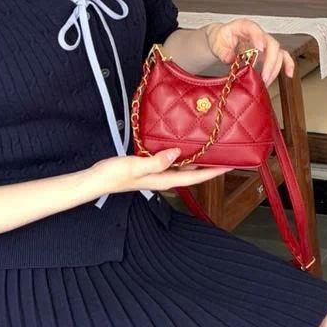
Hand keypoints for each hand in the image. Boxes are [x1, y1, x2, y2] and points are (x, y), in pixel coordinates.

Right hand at [89, 150, 230, 195]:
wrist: (96, 179)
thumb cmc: (114, 174)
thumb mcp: (135, 166)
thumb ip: (156, 161)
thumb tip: (177, 153)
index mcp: (164, 179)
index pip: (194, 178)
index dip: (213, 172)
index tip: (230, 166)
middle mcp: (164, 178)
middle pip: (192, 174)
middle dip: (209, 167)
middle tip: (226, 155)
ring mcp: (157, 173)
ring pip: (183, 168)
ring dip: (197, 161)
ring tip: (210, 149)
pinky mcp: (150, 167)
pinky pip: (171, 161)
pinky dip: (181, 155)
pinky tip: (183, 146)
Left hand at [205, 18, 294, 85]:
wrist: (222, 39)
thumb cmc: (220, 38)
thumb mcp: (216, 42)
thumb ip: (222, 50)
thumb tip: (229, 59)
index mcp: (245, 27)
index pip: (254, 29)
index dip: (258, 37)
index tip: (259, 48)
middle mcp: (258, 34)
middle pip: (271, 44)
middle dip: (270, 61)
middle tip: (263, 76)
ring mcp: (265, 44)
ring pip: (278, 53)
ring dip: (275, 69)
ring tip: (266, 82)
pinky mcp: (267, 53)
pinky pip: (282, 57)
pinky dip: (287, 64)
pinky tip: (288, 74)